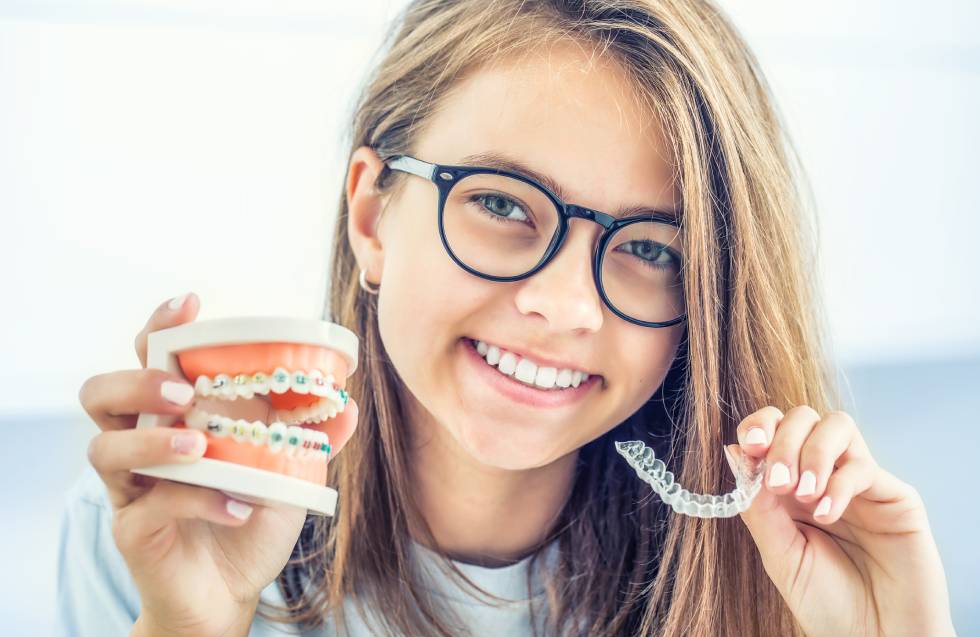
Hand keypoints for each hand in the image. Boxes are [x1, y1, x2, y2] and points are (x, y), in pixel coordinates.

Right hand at [78, 293, 359, 636]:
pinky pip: (150, 505)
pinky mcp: (133, 529)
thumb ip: (313, 436)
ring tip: (199, 447)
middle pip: (101, 393)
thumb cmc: (250, 516)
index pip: (150, 357)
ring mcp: (132, 486)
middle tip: (183, 392)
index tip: (191, 304)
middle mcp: (143, 442)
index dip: (161, 326)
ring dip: (153, 441)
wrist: (231, 590)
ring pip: (104, 447)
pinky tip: (237, 507)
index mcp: (176, 415)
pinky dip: (198, 501)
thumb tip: (348, 404)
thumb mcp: (289, 472)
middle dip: (138, 382)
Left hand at [727, 405, 955, 636]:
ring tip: (803, 495)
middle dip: (784, 440)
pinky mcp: (894, 495)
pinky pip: (864, 466)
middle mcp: (824, 475)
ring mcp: (859, 482)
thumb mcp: (780, 555)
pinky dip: (839, 484)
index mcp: (789, 486)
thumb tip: (733, 454)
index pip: (773, 430)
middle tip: (778, 483)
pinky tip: (827, 515)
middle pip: (803, 418)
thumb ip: (757, 508)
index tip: (748, 447)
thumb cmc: (827, 603)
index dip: (759, 427)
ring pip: (837, 426)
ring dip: (812, 452)